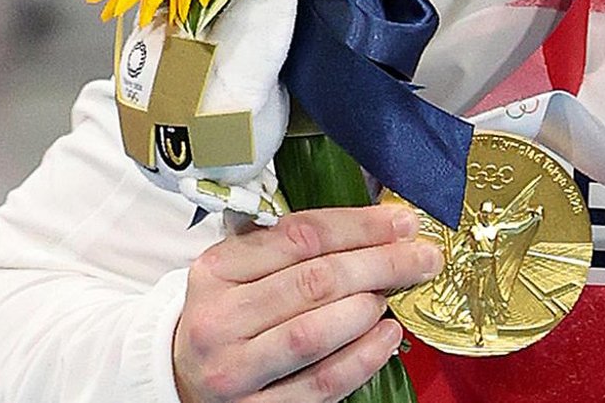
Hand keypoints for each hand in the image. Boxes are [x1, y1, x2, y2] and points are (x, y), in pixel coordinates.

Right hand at [173, 204, 442, 402]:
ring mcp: (233, 370)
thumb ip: (295, 242)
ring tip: (393, 297)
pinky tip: (386, 336)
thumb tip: (380, 220)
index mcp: (216, 270)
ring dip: (369, 309)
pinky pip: (320, 384)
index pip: (301, 236)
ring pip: (314, 333)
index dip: (362, 226)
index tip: (405, 223)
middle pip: (315, 282)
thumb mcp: (243, 267)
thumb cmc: (230, 311)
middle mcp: (219, 320)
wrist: (181, 377)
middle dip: (381, 264)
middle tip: (423, 258)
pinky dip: (362, 358)